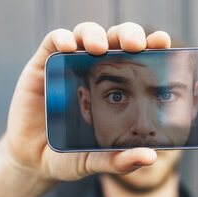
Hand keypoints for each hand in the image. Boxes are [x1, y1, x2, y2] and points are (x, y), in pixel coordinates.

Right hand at [4, 22, 170, 180]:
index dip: (151, 45)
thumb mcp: (96, 161)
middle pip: (115, 39)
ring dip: (95, 35)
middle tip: (135, 45)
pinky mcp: (42, 65)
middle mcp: (94, 70)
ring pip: (87, 34)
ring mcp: (68, 65)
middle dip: (127, 35)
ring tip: (99, 48)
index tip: (162, 43)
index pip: (137, 58)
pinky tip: (69, 48)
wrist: (34, 160)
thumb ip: (120, 160)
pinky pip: (53, 41)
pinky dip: (63, 38)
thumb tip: (150, 157)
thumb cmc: (70, 156)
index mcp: (116, 86)